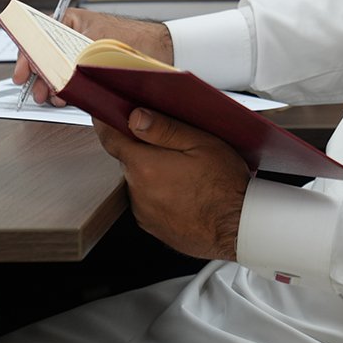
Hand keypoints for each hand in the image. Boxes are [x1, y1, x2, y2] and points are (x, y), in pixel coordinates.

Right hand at [12, 9, 174, 105]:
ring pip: (57, 69)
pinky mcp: (92, 67)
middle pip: (44, 56)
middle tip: (38, 93)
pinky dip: (67, 89)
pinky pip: (72, 78)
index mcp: (72, 20)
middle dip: (39, 77)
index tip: (22, 73)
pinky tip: (66, 98)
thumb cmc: (136, 40)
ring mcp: (82, 52)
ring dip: (52, 86)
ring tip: (53, 99)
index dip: (27, 56)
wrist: (165, 51)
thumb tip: (50, 70)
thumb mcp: (96, 48)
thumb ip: (70, 57)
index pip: (38, 35)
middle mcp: (75, 35)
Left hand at [95, 108, 251, 260]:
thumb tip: (135, 117)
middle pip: (129, 159)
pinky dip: (159, 193)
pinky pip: (147, 201)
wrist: (237, 228)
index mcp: (146, 166)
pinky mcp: (152, 226)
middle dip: (143, 149)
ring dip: (152, 173)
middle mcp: (138, 190)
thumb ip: (164, 129)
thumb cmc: (224, 187)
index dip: (106, 123)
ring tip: (185, 173)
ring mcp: (143, 211)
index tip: (105, 115)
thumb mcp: (200, 144)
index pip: (111, 139)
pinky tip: (184, 191)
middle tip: (172, 146)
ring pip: (139, 181)